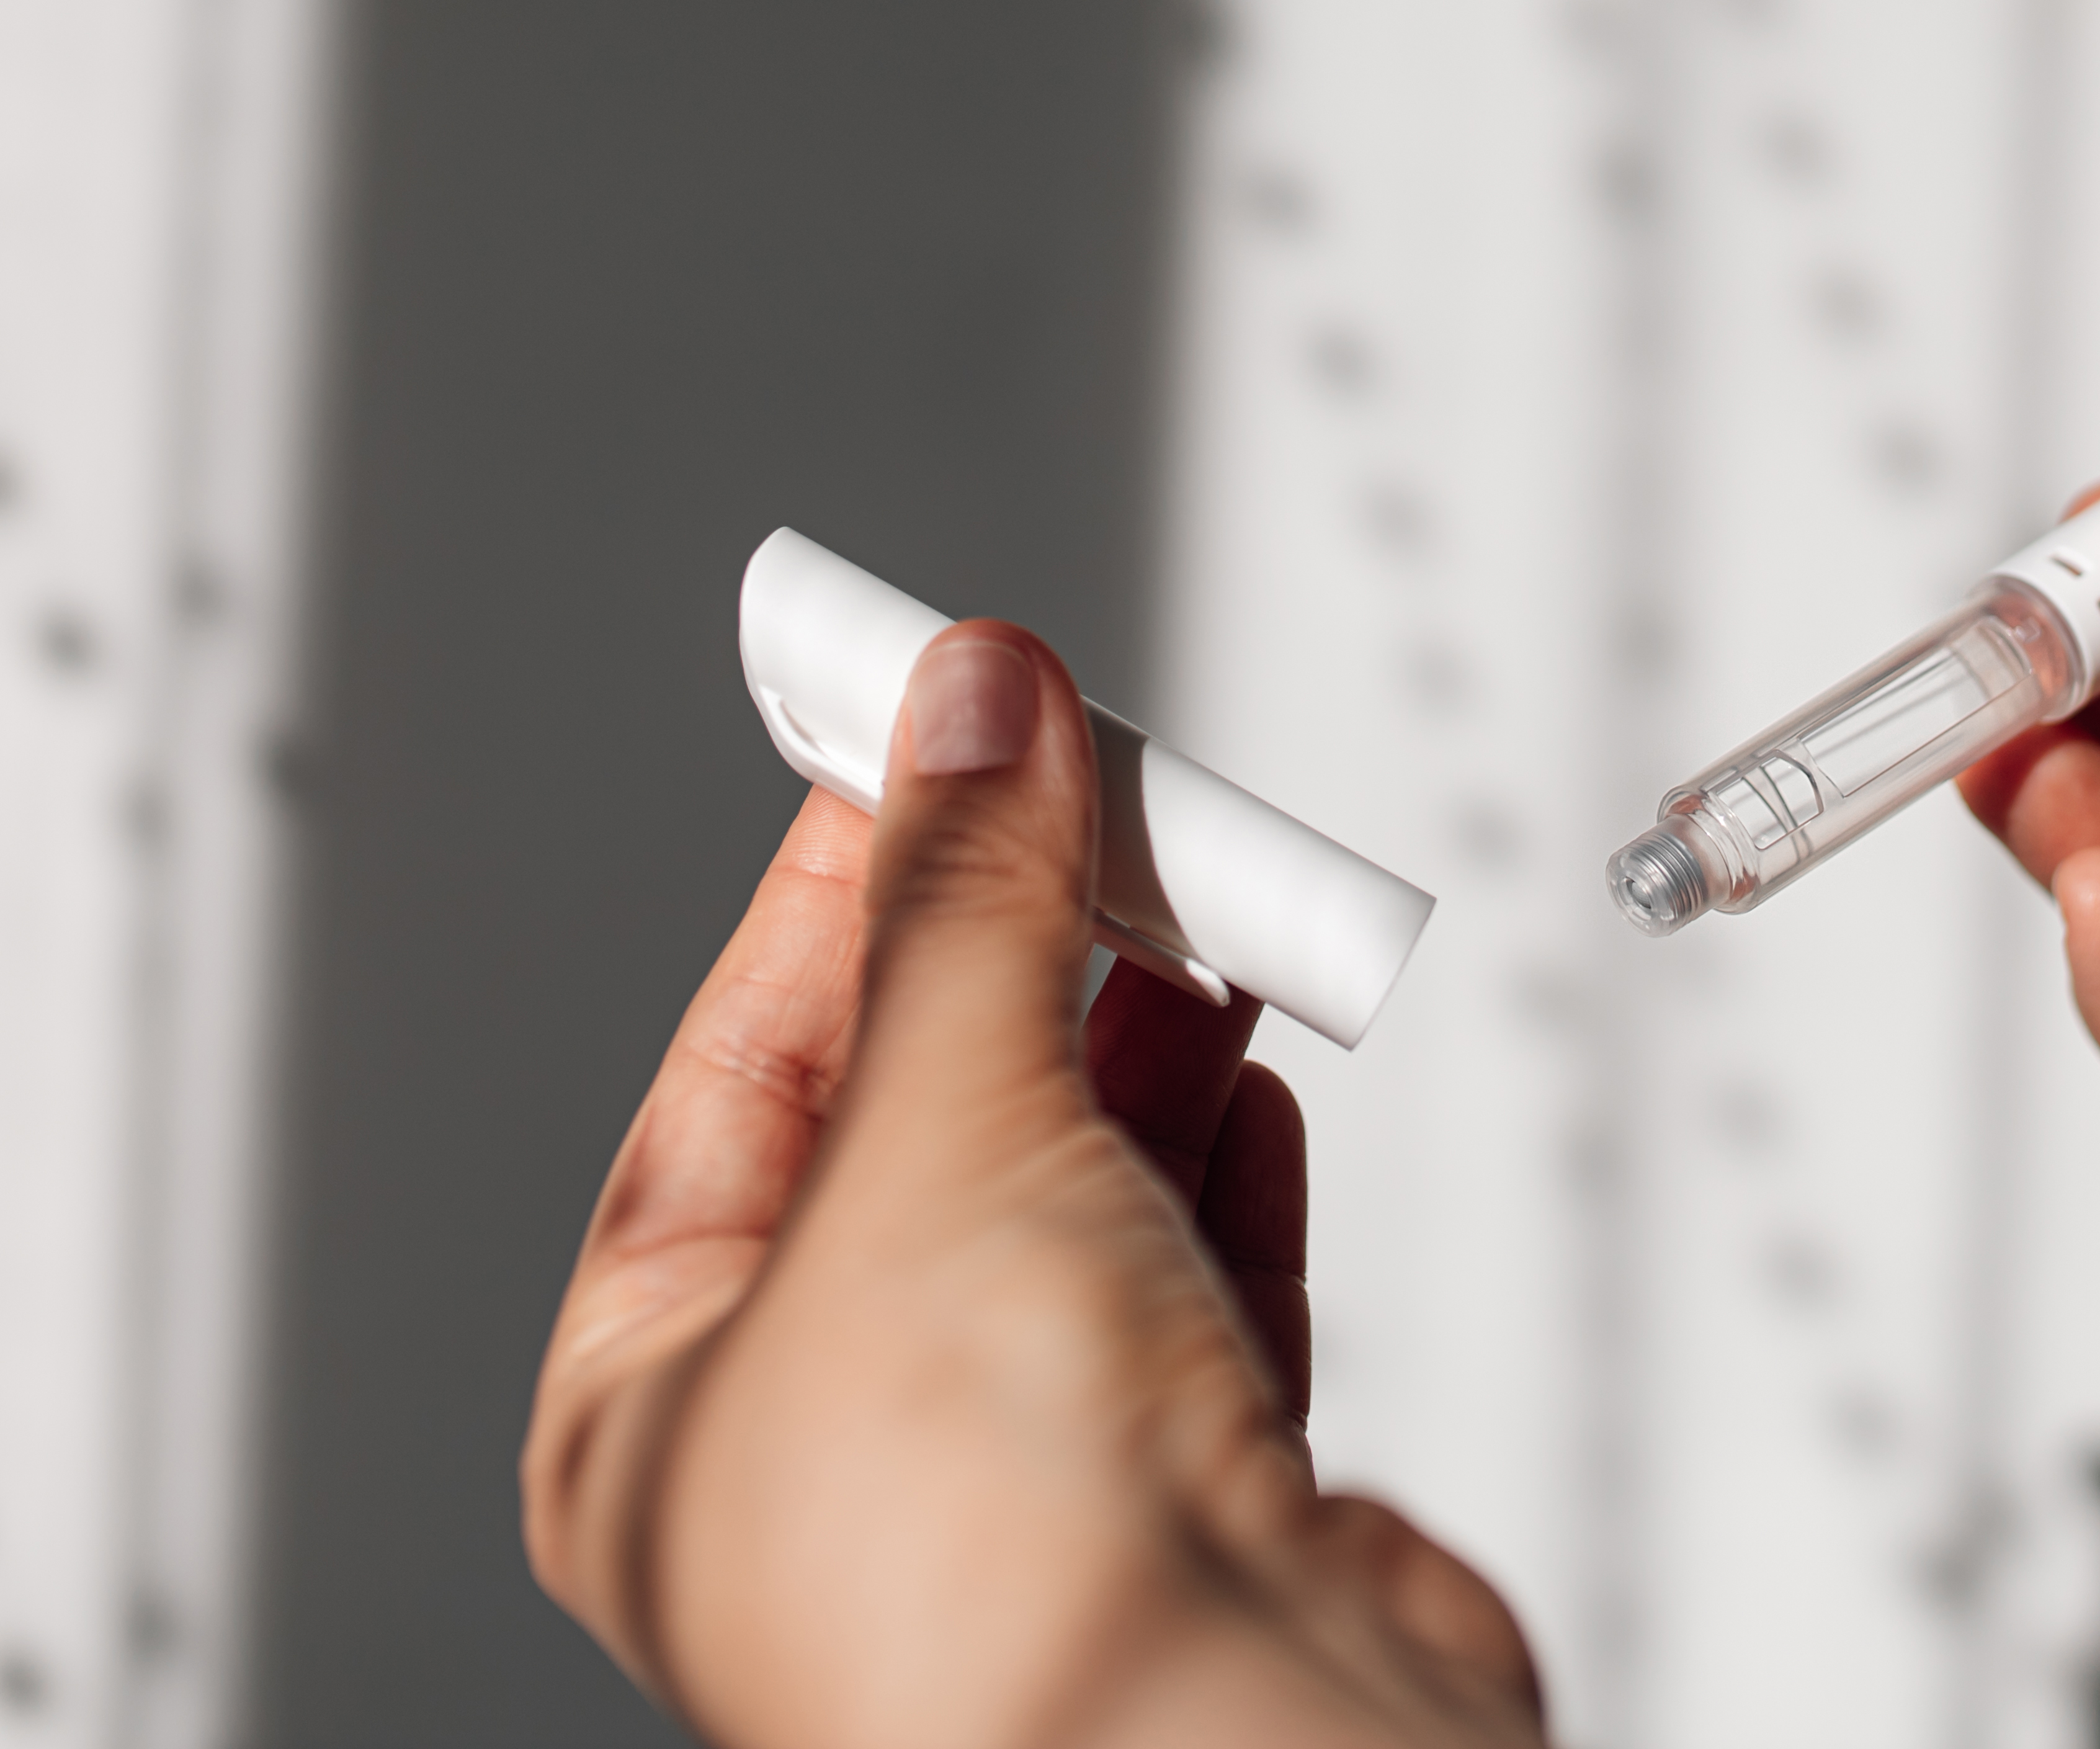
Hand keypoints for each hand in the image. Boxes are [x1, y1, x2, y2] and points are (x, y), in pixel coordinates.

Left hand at [523, 622, 1541, 1747]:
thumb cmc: (989, 1573)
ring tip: (1197, 906)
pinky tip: (1244, 1072)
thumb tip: (970, 711)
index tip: (926, 736)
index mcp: (669, 1404)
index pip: (736, 1076)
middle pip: (920, 1121)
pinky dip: (1224, 1166)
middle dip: (1018, 951)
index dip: (839, 888)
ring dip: (1140, 1039)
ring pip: (1075, 1193)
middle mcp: (838, 1449)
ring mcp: (1025, 1478)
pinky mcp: (1195, 1494)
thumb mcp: (932, 1139)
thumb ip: (965, 913)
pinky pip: (1197, 1286)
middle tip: (1091, 798)